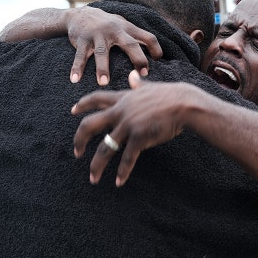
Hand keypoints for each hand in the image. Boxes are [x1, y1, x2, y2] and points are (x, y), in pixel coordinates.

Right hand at [67, 6, 162, 85]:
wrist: (79, 14)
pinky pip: (80, 56)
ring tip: (104, 83)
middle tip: (142, 75)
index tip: (159, 62)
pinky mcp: (82, 40)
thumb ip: (138, 38)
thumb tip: (159, 56)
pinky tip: (74, 80)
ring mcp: (97, 35)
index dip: (156, 49)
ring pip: (102, 52)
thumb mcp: (124, 26)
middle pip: (130, 44)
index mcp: (128, 28)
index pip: (148, 37)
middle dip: (137, 59)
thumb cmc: (108, 25)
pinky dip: (76, 68)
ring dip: (102, 68)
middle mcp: (114, 30)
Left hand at [71, 70, 197, 186]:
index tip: (72, 111)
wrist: (185, 104)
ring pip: (105, 148)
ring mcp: (128, 125)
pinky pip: (127, 158)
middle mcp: (121, 112)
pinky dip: (122, 172)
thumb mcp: (150, 87)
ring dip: (97, 165)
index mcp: (123, 99)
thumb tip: (133, 75)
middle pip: (90, 125)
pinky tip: (118, 182)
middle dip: (79, 140)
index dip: (82, 104)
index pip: (96, 98)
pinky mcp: (139, 137)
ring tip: (93, 178)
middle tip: (76, 152)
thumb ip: (138, 85)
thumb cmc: (171, 96)